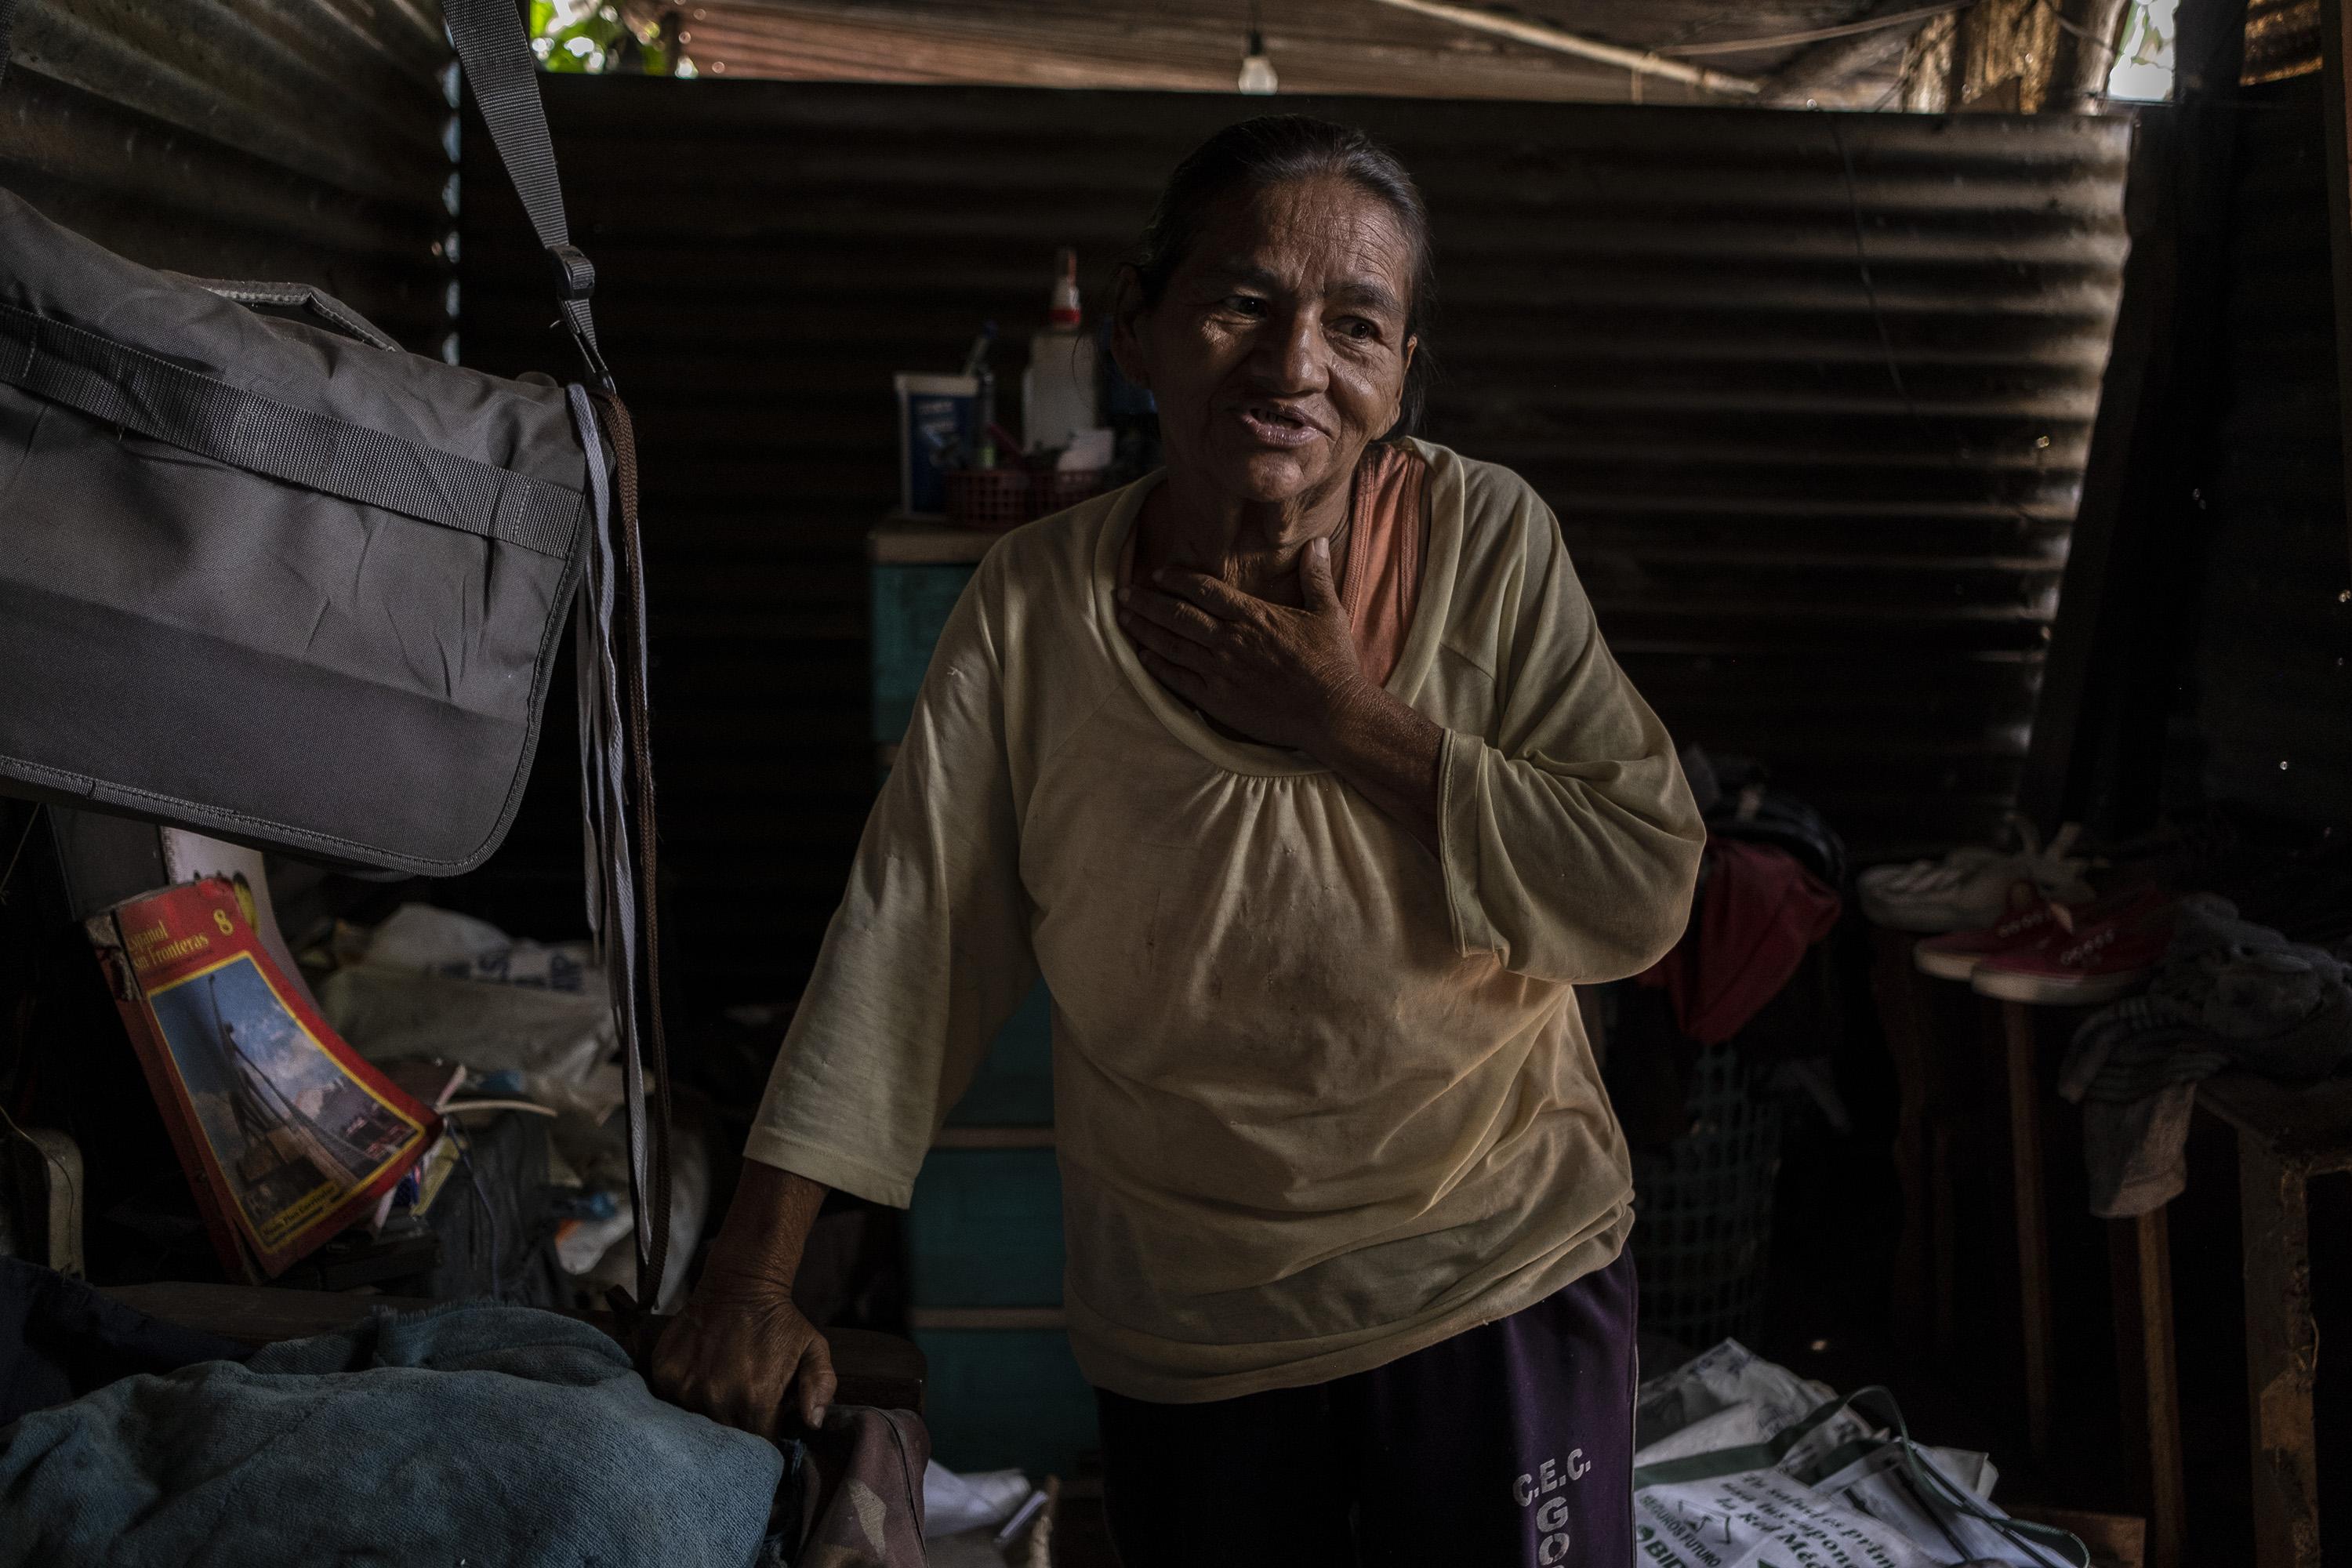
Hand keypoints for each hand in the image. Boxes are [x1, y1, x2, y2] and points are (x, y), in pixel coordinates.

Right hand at [649, 1270, 834, 1442]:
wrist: (739, 1284)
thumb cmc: (779, 1321)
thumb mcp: (813, 1349)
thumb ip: (820, 1387)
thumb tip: (813, 1424)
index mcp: (757, 1399)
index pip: (758, 1446)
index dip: (763, 1440)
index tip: (764, 1428)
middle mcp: (718, 1398)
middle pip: (725, 1442)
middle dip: (736, 1434)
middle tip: (741, 1412)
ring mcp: (687, 1388)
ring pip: (695, 1426)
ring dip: (707, 1418)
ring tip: (720, 1397)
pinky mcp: (665, 1375)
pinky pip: (671, 1405)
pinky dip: (683, 1401)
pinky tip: (699, 1384)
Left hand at [1117, 535, 1367, 754]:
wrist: (1333, 713)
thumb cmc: (1332, 663)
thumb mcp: (1328, 613)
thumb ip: (1315, 576)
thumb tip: (1317, 541)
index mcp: (1253, 615)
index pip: (1204, 589)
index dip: (1177, 579)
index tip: (1158, 574)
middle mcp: (1230, 640)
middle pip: (1177, 614)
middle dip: (1146, 601)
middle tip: (1121, 593)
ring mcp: (1220, 670)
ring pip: (1171, 644)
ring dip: (1144, 629)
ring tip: (1123, 618)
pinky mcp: (1217, 699)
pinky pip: (1177, 679)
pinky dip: (1157, 665)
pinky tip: (1141, 656)